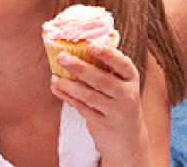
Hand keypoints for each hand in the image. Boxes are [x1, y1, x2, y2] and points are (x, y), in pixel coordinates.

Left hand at [50, 46, 149, 164]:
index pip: (123, 64)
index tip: (91, 46)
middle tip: (61, 57)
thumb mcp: (122, 86)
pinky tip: (57, 89)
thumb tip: (78, 49)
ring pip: (89, 96)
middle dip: (80, 68)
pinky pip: (82, 108)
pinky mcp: (103, 124)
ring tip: (54, 76)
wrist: (128, 139)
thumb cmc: (119, 103)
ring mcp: (116, 112)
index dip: (108, 54)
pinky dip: (68, 98)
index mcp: (132, 79)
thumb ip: (107, 70)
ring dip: (69, 85)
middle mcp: (127, 95)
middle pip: (102, 80)